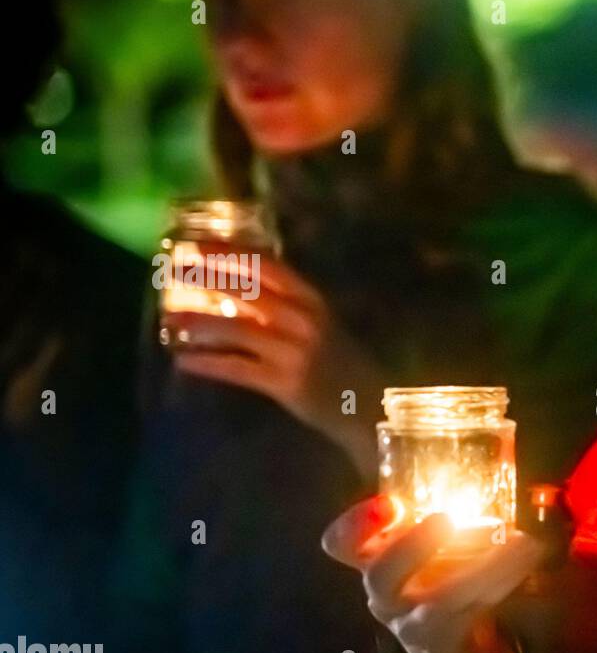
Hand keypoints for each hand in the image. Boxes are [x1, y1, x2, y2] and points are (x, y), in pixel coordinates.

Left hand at [166, 255, 383, 474]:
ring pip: (236, 330)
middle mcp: (304, 320)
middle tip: (173, 273)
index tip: (194, 245)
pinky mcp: (285, 383)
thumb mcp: (321, 326)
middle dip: (206, 280)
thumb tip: (234, 289)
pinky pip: (236, 368)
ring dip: (198, 323)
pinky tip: (184, 360)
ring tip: (170, 320)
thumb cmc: (340, 364)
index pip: (266, 266)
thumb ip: (286, 307)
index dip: (227, 253)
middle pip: (246, 291)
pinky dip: (207, 364)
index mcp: (313, 300)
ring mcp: (294, 352)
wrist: (370, 407)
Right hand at [322, 495, 543, 652]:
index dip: (356, 523)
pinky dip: (505, 580)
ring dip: (487, 565)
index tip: (391, 503)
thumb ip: (432, 516)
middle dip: (411, 546)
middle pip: (379, 576)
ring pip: (444, 598)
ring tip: (523, 541)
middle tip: (445, 519)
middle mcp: (385, 594)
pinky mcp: (446, 642)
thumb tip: (487, 464)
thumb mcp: (424, 550)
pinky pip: (475, 611)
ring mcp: (412, 624)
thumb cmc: (436, 582)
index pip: (341, 544)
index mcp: (373, 562)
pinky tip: (529, 555)